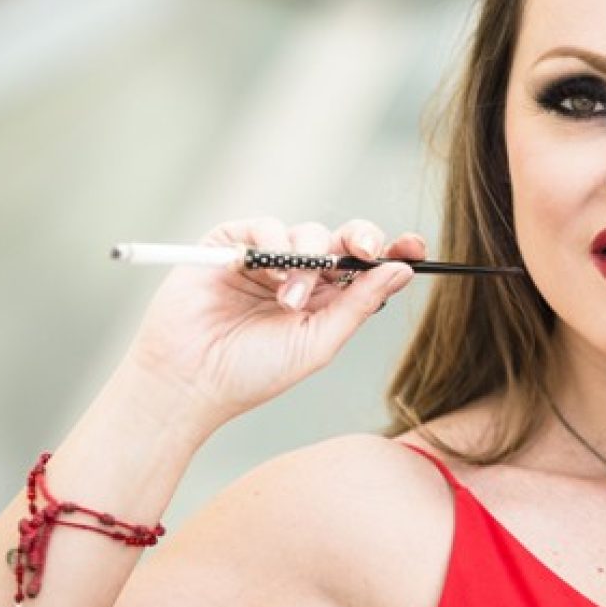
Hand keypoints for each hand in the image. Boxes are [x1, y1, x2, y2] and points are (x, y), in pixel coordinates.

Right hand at [121, 217, 423, 435]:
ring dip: (307, 263)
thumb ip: (357, 305)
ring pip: (308, 233)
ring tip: (289, 301)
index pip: (366, 267)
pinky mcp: (231, 244)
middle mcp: (300, 274)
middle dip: (360, 239)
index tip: (416, 246)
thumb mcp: (318, 343)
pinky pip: (265, 226)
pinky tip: (266, 275)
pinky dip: (273, 246)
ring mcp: (265, 257)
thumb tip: (402, 269)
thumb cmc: (252, 373)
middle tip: (365, 251)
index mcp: (327, 300)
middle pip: (344, 239)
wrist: (190, 380)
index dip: (392, 251)